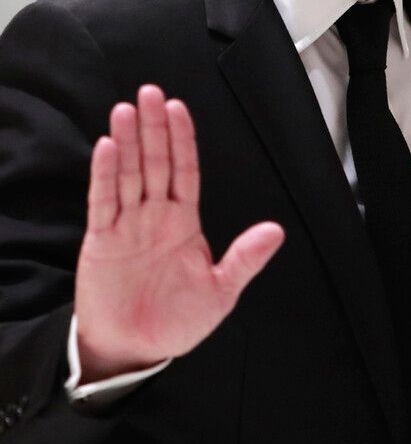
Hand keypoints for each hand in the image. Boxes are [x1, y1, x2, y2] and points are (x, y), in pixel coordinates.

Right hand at [74, 85, 283, 381]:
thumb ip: (245, 258)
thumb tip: (276, 231)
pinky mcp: (102, 239)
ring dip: (128, 141)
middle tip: (150, 93)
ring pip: (128, 173)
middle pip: (154, 162)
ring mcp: (127, 224)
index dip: (182, 139)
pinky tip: (107, 147)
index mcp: (183, 221)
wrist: (135, 350)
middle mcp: (154, 215)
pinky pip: (103, 201)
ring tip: (126, 110)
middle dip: (153, 128)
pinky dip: (104, 174)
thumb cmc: (176, 321)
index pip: (184, 170)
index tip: (178, 108)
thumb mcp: (221, 291)